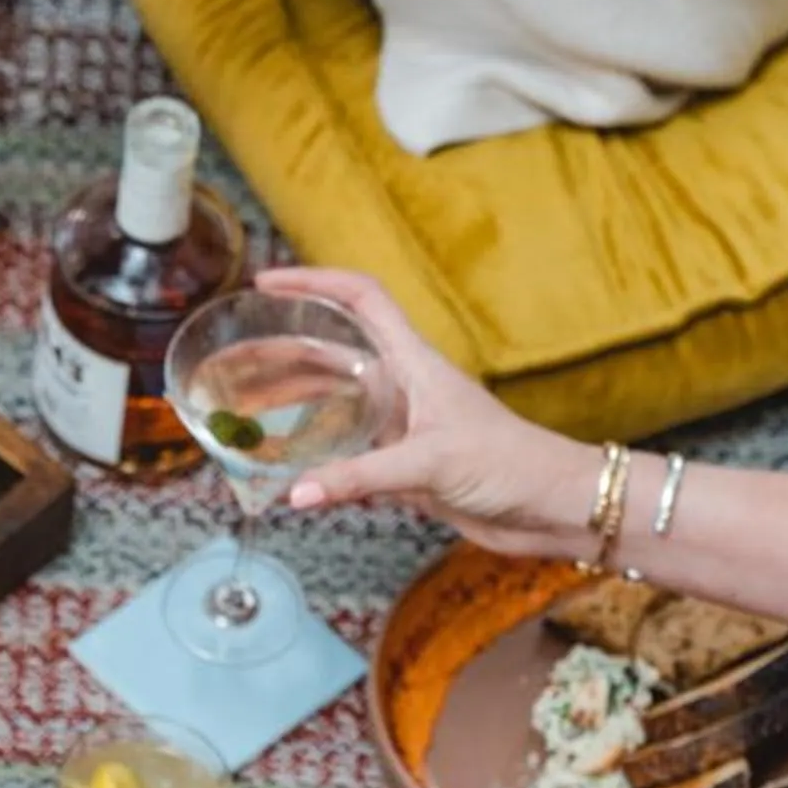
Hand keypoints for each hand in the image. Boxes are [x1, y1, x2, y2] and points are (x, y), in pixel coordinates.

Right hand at [254, 268, 601, 557]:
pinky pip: (350, 458)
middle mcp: (405, 388)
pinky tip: (290, 475)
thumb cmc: (509, 465)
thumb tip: (296, 494)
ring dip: (297, 405)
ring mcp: (404, 429)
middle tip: (238, 355)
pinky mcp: (405, 469)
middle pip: (337, 352)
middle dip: (288, 347)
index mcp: (415, 363)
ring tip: (248, 411)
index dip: (316, 282)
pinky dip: (318, 462)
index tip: (269, 285)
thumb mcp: (430, 464)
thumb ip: (361, 477)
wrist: (549, 506)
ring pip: (338, 406)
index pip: (362, 300)